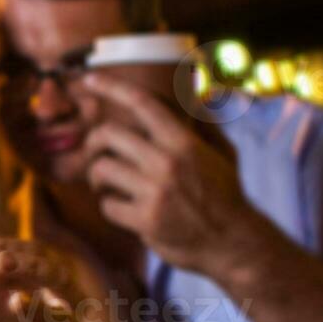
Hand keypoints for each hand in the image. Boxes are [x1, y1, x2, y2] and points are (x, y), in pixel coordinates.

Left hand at [0, 237, 83, 321]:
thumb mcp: (4, 294)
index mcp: (55, 278)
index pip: (36, 254)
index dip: (7, 247)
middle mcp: (69, 301)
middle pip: (58, 277)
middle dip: (30, 267)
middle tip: (2, 261)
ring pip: (62, 319)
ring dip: (38, 309)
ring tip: (14, 300)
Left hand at [81, 73, 265, 277]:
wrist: (233, 242)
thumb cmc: (225, 194)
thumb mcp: (222, 152)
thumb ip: (203, 124)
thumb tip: (193, 96)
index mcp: (184, 143)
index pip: (142, 104)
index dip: (112, 87)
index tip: (89, 79)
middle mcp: (167, 163)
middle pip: (107, 135)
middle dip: (93, 142)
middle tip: (96, 152)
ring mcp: (155, 193)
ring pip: (101, 170)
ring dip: (97, 177)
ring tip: (106, 183)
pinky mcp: (145, 221)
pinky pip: (107, 205)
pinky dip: (110, 206)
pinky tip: (123, 208)